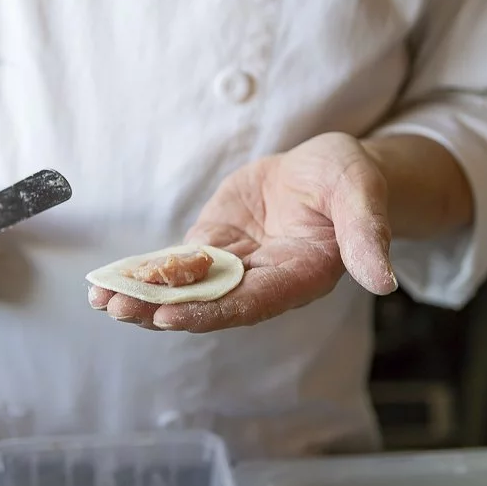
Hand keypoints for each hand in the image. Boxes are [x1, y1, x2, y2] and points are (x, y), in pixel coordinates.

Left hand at [89, 132, 397, 331]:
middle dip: (161, 308)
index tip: (169, 316)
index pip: (251, 303)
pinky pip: (175, 265)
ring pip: (185, 289)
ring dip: (144, 296)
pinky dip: (143, 272)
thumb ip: (368, 233)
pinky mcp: (213, 247)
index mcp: (300, 276)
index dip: (210, 311)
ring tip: (101, 300)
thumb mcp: (362, 191)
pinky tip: (108, 280)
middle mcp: (263, 281)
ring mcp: (234, 266)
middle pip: (209, 303)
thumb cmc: (348, 178)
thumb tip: (386, 280)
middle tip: (118, 309)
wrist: (324, 169)